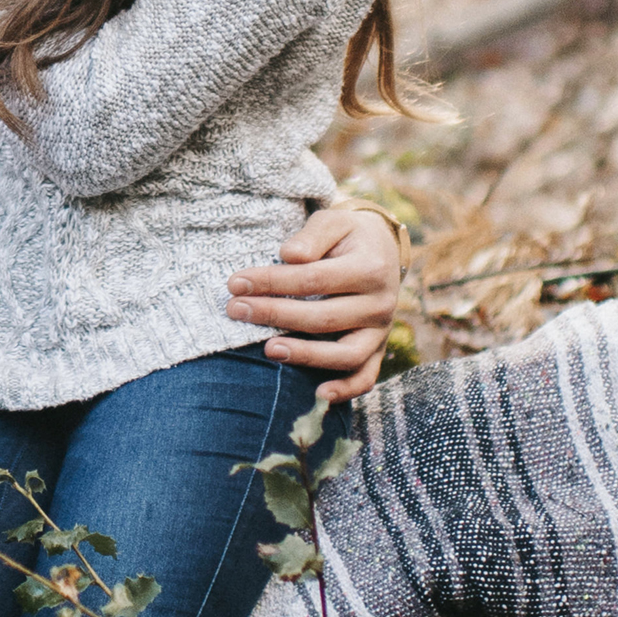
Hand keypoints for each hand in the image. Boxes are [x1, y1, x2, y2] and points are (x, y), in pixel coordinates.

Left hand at [226, 202, 404, 402]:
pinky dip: (346, 390)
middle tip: (235, 310)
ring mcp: (380, 330)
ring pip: (345, 354)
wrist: (382, 249)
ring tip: (268, 350)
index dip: (272, 282)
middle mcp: (380, 303)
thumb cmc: (347, 235)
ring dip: (305, 355)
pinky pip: (365, 376)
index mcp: (370, 268)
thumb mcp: (333, 221)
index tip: (235, 283)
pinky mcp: (376, 348)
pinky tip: (319, 395)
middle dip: (274, 315)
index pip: (312, 279)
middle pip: (323, 318)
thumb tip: (289, 255)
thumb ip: (312, 236)